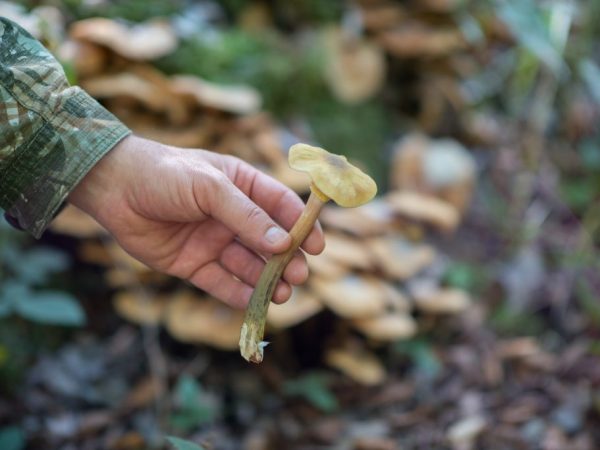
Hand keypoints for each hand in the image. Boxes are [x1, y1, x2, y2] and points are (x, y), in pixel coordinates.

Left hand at [70, 135, 324, 308]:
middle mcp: (231, 215)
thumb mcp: (209, 187)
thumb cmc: (164, 174)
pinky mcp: (193, 264)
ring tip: (282, 293)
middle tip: (299, 276)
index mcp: (241, 186)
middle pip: (268, 241)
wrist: (113, 189)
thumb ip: (245, 215)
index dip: (301, 225)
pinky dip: (238, 294)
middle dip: (286, 259)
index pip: (281, 206)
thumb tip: (282, 243)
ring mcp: (213, 241)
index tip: (318, 246)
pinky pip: (220, 282)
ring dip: (266, 280)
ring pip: (247, 265)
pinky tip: (254, 302)